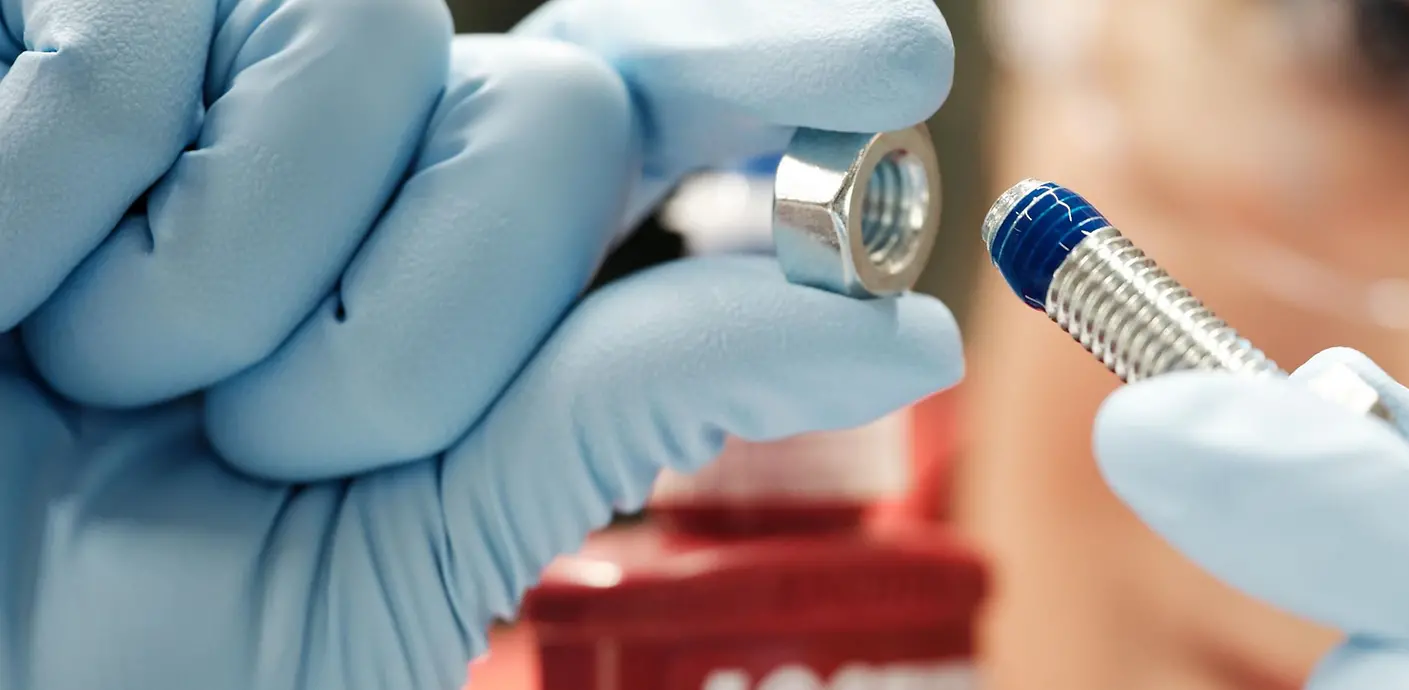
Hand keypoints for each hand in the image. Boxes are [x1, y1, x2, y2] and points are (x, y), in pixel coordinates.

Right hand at [0, 1, 957, 687]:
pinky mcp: (27, 40)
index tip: (907, 64)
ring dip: (229, 282)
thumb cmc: (143, 638)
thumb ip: (631, 401)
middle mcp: (345, 146)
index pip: (649, 103)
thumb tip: (906, 329)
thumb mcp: (422, 536)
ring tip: (96, 385)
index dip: (777, 59)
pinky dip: (46, 193)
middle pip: (551, 103)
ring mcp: (188, 75)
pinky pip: (128, 42)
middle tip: (262, 449)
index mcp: (453, 257)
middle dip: (429, 325)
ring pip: (367, 39)